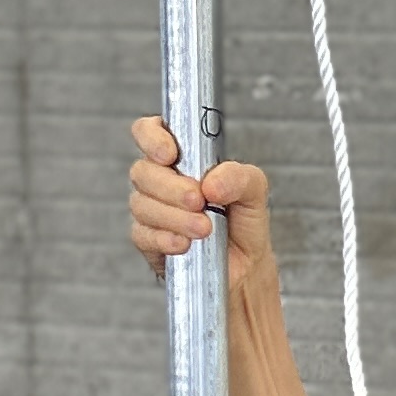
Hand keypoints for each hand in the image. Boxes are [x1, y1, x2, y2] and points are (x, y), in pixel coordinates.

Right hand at [129, 117, 274, 272]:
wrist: (245, 264)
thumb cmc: (243, 219)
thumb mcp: (254, 189)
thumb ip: (238, 176)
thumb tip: (211, 184)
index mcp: (182, 156)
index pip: (149, 131)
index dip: (153, 137)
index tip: (170, 154)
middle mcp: (160, 180)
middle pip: (142, 171)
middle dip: (171, 187)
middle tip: (199, 201)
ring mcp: (151, 210)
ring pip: (142, 204)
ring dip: (175, 217)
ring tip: (205, 229)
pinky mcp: (148, 241)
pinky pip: (142, 235)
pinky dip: (165, 239)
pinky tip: (185, 244)